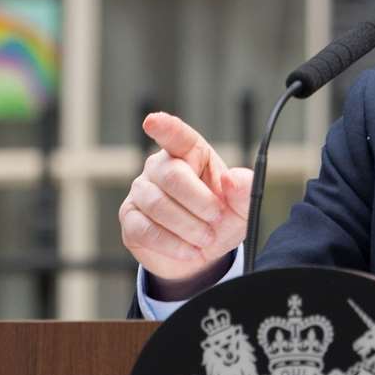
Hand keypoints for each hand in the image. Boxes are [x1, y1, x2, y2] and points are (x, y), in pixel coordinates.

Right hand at [119, 112, 252, 291]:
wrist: (200, 253)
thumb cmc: (218, 219)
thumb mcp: (240, 207)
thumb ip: (244, 191)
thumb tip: (233, 179)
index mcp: (189, 154)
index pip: (176, 135)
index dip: (164, 127)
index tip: (153, 122)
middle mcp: (160, 167)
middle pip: (172, 176)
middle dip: (200, 202)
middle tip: (217, 219)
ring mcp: (141, 191)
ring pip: (158, 204)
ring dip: (188, 227)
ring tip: (205, 238)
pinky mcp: (130, 219)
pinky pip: (145, 229)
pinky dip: (172, 244)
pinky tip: (189, 250)